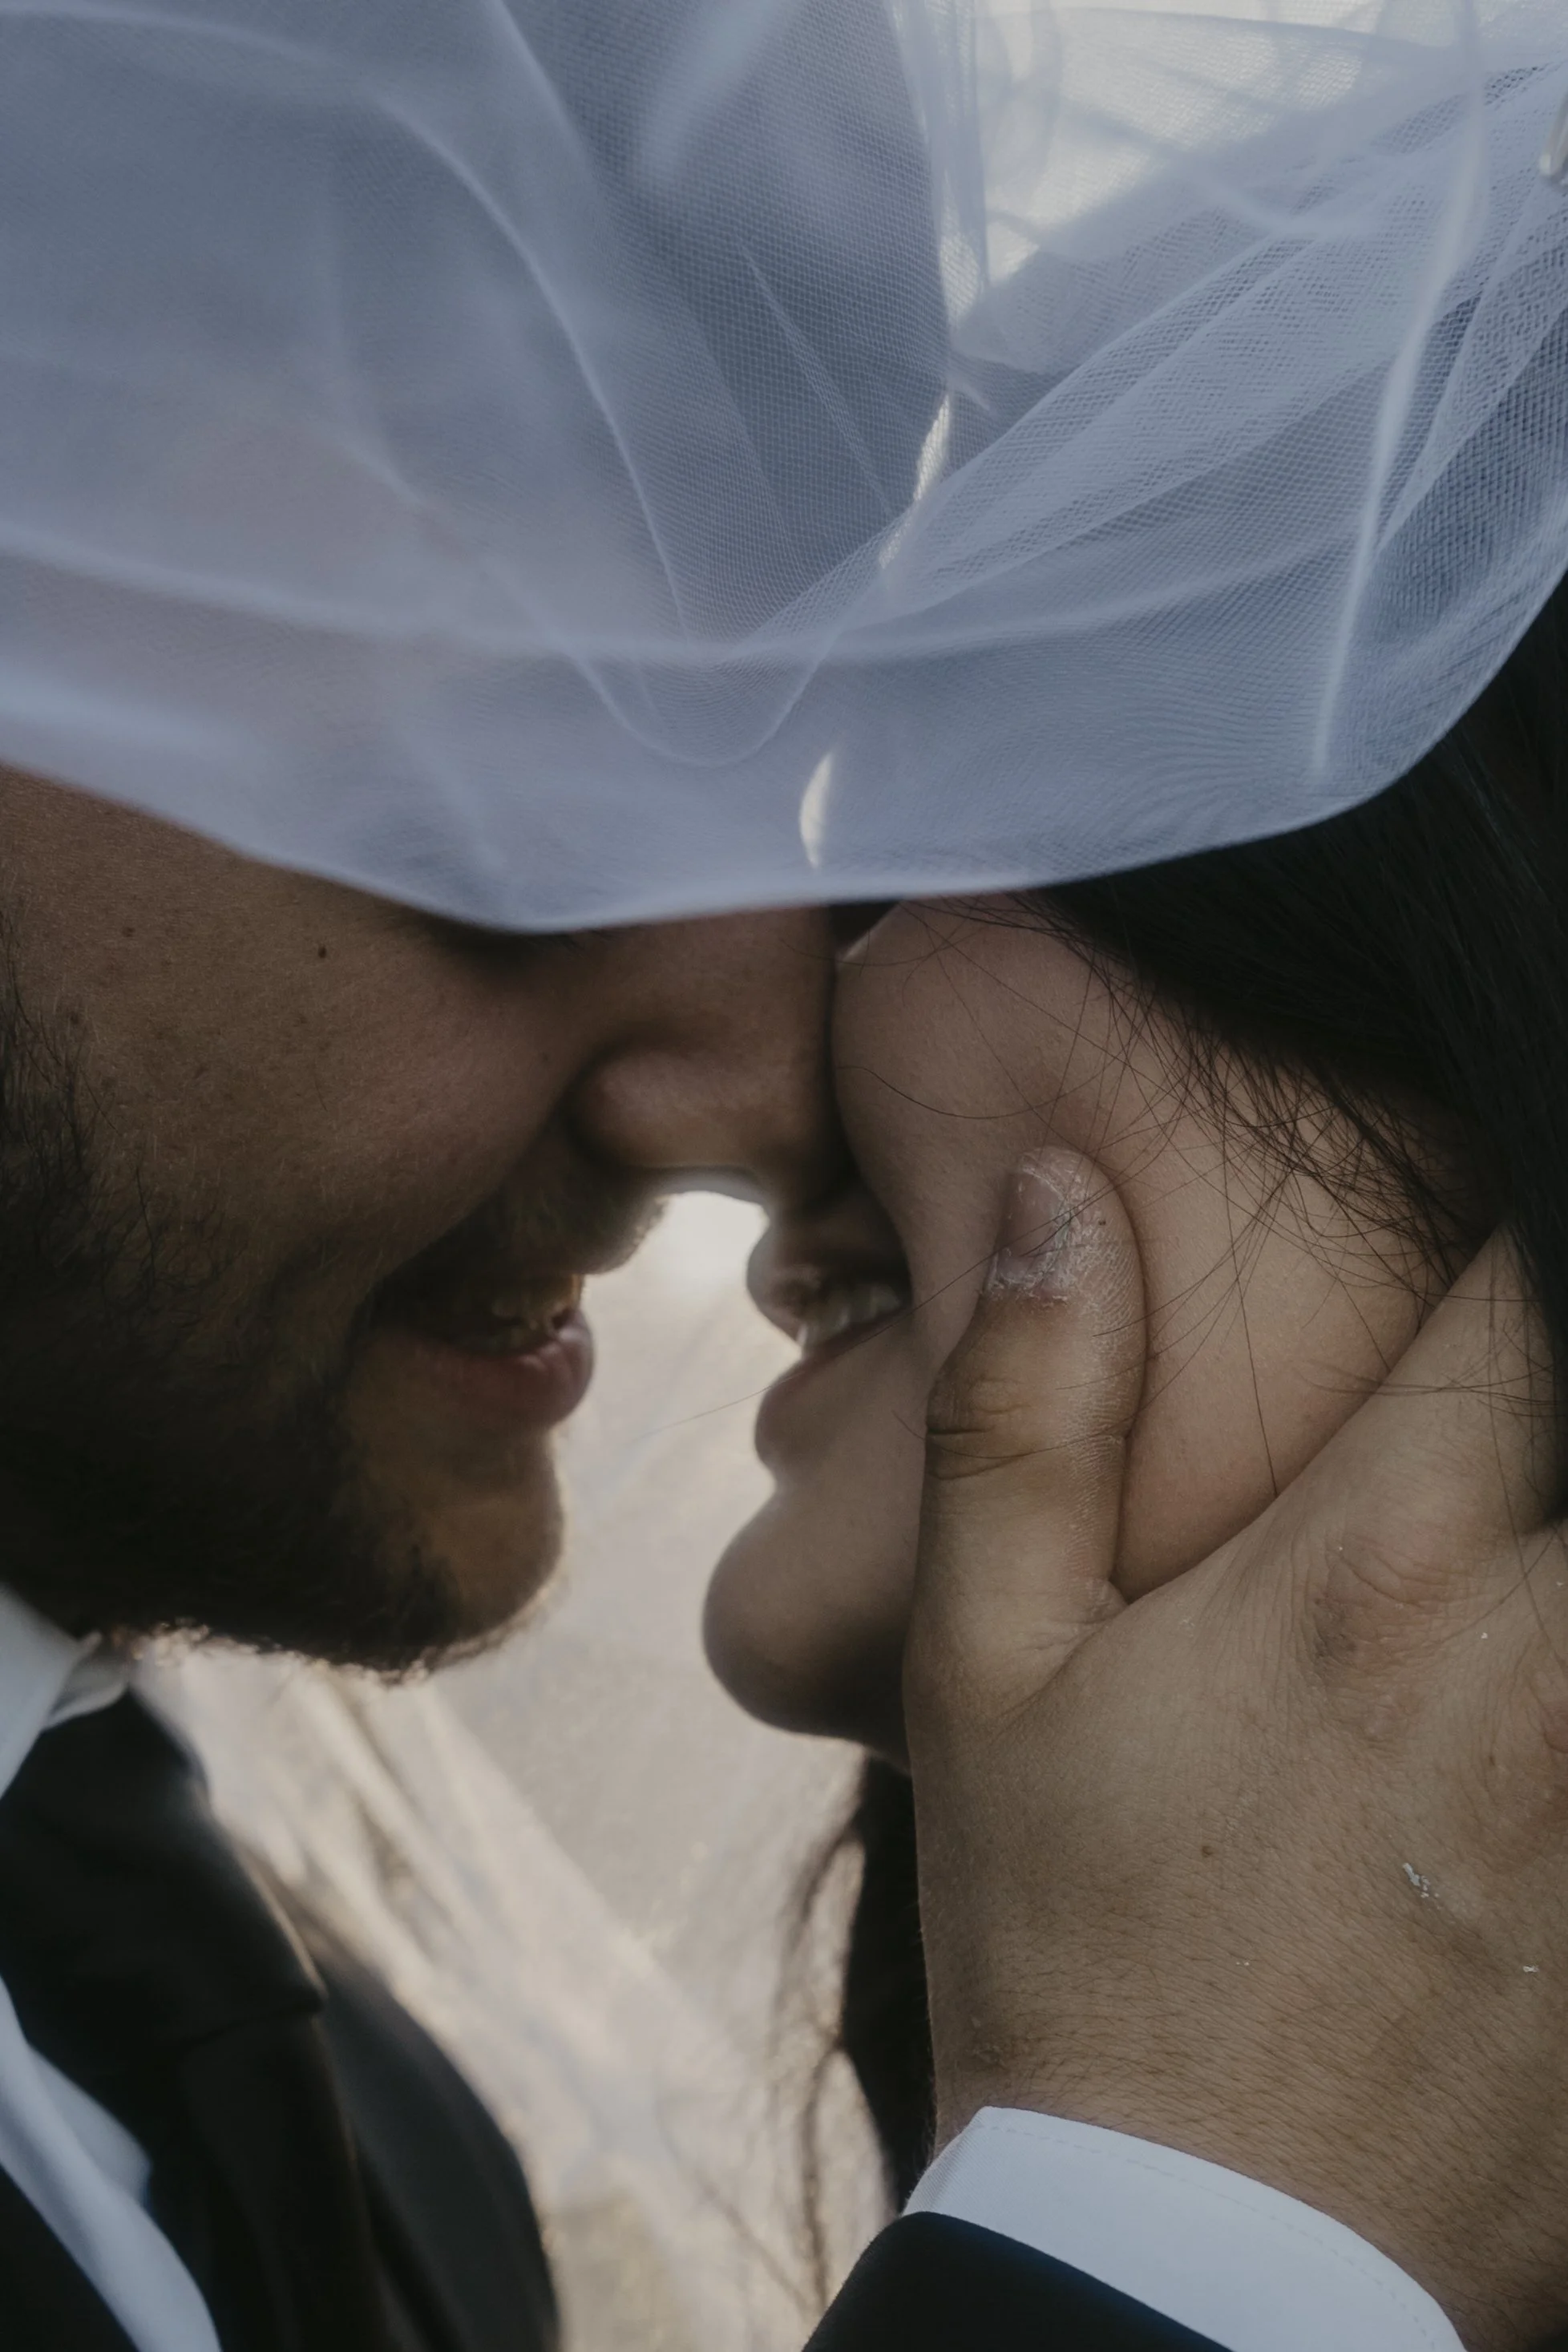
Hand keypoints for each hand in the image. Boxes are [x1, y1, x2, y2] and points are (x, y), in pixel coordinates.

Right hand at [905, 1148, 1567, 2351]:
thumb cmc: (1072, 1946)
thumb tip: (1055, 1193)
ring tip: (1474, 1611)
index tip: (1452, 1281)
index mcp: (1374, 1567)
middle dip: (1543, 1402)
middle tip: (1474, 1439)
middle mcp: (1544, 1659)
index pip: (1515, 1291)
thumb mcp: (986, 1670)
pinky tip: (1500, 1749)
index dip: (1493, 1242)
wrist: (1195, 2264)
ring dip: (1564, 1544)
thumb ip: (1025, 1408)